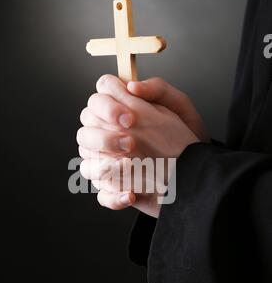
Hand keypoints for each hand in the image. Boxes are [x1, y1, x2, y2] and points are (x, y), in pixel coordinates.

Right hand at [77, 75, 208, 217]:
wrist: (197, 171)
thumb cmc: (188, 137)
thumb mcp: (180, 108)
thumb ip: (158, 90)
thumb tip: (133, 86)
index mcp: (120, 113)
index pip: (97, 99)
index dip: (105, 105)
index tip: (129, 118)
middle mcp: (108, 136)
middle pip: (85, 131)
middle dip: (104, 137)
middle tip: (130, 143)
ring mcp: (108, 164)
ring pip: (88, 165)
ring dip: (104, 167)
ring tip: (130, 167)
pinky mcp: (116, 189)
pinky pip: (103, 195)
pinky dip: (113, 196)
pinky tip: (132, 194)